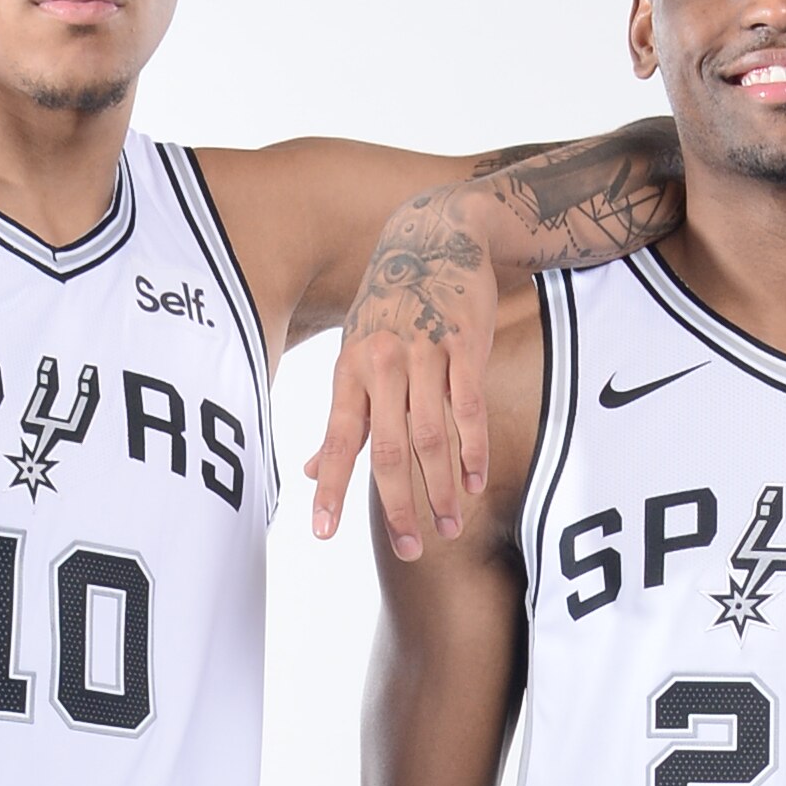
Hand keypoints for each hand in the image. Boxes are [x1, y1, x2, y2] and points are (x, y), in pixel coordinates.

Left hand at [305, 190, 498, 553]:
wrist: (438, 236)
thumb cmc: (390, 305)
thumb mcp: (355, 352)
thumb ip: (342, 416)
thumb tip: (313, 471)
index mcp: (350, 369)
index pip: (338, 438)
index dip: (332, 487)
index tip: (324, 532)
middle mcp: (382, 363)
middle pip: (387, 448)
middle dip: (397, 505)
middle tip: (408, 550)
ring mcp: (425, 353)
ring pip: (430, 436)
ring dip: (439, 488)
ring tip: (446, 528)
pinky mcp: (464, 346)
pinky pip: (469, 409)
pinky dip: (472, 451)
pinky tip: (473, 483)